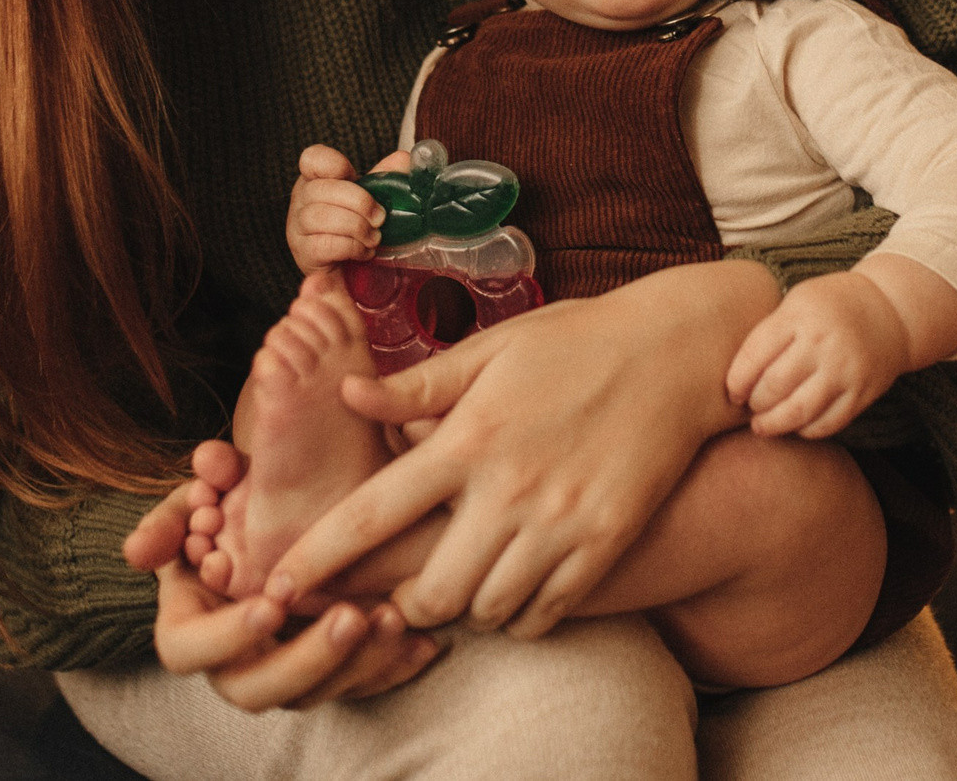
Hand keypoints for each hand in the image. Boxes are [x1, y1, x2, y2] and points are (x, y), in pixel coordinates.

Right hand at [124, 441, 442, 709]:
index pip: (187, 652)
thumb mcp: (195, 500)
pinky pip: (361, 686)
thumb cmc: (224, 506)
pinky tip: (426, 644)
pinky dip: (393, 668)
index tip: (270, 602)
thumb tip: (137, 552)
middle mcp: (232, 660)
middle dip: (306, 660)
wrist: (275, 508)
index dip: (226, 636)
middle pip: (257, 690)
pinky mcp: (330, 672)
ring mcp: (283, 671)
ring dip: (358, 664)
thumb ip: (173, 514)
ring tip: (395, 618)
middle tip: (350, 617)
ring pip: (316, 696)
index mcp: (188, 624)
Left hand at [265, 259, 779, 639]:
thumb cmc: (577, 341)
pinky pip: (547, 612)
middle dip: (402, 603)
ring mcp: (562, 521)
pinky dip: (521, 616)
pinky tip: (514, 590)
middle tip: (395, 593)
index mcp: (468, 436)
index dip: (318, 557)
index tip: (279, 584)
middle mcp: (510, 488)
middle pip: (431, 588)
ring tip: (460, 586)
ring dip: (464, 609)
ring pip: (488, 609)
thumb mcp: (492, 348)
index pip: (373, 512)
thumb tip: (346, 395)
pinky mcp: (606, 542)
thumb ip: (416, 383)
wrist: (677, 352)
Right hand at [286, 145, 407, 271]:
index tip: (354, 176)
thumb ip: (384, 176)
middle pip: (321, 189)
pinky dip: (351, 247)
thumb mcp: (369, 196)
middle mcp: (302, 199)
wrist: (344, 265)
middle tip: (380, 217)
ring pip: (320, 217)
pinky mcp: (305, 253)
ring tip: (374, 237)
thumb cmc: (354, 224)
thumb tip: (402, 159)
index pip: (312, 159)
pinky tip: (364, 251)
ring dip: (356, 227)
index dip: (334, 164)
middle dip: (359, 202)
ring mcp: (298, 227)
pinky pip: (325, 245)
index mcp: (316, 178)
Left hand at [724, 253, 956, 438]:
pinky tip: (795, 426)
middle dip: (754, 403)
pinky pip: (827, 423)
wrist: (890, 310)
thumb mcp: (797, 302)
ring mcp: (845, 370)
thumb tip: (734, 377)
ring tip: (762, 425)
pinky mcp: (862, 392)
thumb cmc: (829, 306)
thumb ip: (770, 332)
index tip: (732, 392)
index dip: (736, 381)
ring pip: (799, 411)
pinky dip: (805, 430)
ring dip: (774, 425)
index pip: (755, 355)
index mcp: (799, 315)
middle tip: (749, 407)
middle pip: (774, 386)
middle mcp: (823, 343)